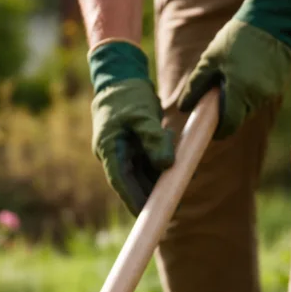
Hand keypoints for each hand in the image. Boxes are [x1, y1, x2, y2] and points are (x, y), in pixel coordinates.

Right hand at [89, 41, 174, 214]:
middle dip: (151, 196)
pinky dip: (161, 170)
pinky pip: (147, 164)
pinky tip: (179, 174)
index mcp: (109, 148)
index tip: (148, 214)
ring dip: (159, 183)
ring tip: (181, 190)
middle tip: (172, 208)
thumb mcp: (143, 114)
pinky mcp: (133, 148)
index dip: (133, 200)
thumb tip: (166, 165)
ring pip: (142, 175)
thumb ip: (153, 139)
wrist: (121, 77)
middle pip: (132, 183)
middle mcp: (114, 154)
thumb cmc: (129, 94)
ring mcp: (123, 152)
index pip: (121, 182)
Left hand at [179, 0, 290, 139]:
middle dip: (226, 112)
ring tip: (234, 76)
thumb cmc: (238, 37)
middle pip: (238, 119)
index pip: (229, 126)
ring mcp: (269, 93)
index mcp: (239, 90)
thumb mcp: (211, 58)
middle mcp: (256, 96)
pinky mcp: (277, 87)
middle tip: (218, 93)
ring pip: (248, 109)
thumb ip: (196, 85)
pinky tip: (248, 72)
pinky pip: (258, 99)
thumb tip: (183, 108)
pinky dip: (249, 92)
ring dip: (238, 101)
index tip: (211, 128)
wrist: (272, 19)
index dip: (218, 131)